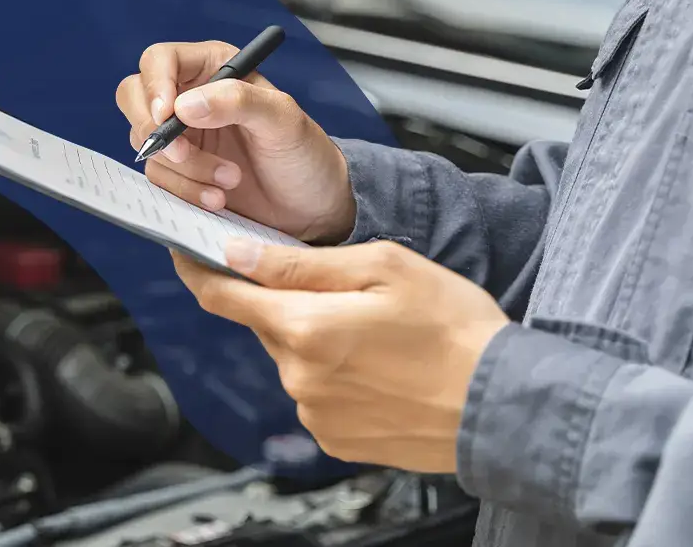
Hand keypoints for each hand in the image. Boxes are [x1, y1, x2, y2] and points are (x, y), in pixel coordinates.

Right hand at [117, 40, 353, 241]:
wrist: (312, 208)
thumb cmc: (305, 154)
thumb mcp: (283, 119)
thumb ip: (237, 100)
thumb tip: (183, 105)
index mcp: (214, 68)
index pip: (160, 60)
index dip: (155, 85)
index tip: (166, 116)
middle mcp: (190, 98)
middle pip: (134, 96)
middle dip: (154, 129)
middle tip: (183, 153)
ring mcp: (182, 137)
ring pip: (146, 143)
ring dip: (184, 169)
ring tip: (229, 180)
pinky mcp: (180, 173)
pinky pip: (158, 178)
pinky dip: (185, 191)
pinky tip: (219, 198)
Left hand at [173, 239, 509, 472]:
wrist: (505, 403)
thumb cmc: (456, 328)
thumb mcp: (383, 267)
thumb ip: (301, 262)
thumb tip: (238, 254)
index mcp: (305, 327)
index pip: (222, 296)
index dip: (198, 269)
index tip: (187, 252)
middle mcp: (299, 377)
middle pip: (267, 324)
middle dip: (291, 302)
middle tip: (348, 292)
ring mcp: (315, 413)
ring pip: (294, 358)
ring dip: (318, 339)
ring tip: (379, 335)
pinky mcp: (334, 439)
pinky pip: (316, 393)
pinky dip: (335, 375)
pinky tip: (380, 368)